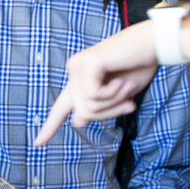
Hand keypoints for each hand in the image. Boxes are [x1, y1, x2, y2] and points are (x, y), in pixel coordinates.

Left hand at [34, 21, 158, 145]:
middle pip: (82, 113)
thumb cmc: (138, 66)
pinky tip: (123, 81)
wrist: (152, 46)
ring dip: (114, 102)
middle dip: (109, 113)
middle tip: (130, 103)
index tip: (37, 143)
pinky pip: (94, 96)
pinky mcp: (86, 64)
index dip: (50, 126)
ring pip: (88, 107)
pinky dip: (113, 94)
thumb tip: (77, 120)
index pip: (61, 108)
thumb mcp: (116, 95)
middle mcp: (74, 71)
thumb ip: (96, 107)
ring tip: (128, 86)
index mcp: (80, 80)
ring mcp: (78, 66)